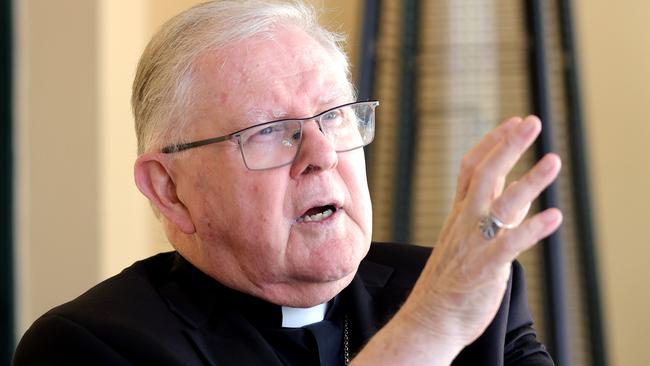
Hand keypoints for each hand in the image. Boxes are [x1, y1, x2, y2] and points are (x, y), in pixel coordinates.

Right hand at [398, 115, 562, 349]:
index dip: (493, 143)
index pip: (472, 168)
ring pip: (501, 205)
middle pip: (485, 174)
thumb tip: (510, 186)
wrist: (430, 317)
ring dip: (529, 181)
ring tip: (553, 160)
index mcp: (460, 213)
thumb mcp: (463, 237)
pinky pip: (511, 243)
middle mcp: (466, 222)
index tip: (514, 121)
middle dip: (508, 146)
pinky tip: (555, 217)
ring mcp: (475, 243)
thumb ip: (486, 212)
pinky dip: (533, 229)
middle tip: (531, 122)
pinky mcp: (486, 267)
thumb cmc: (450, 279)